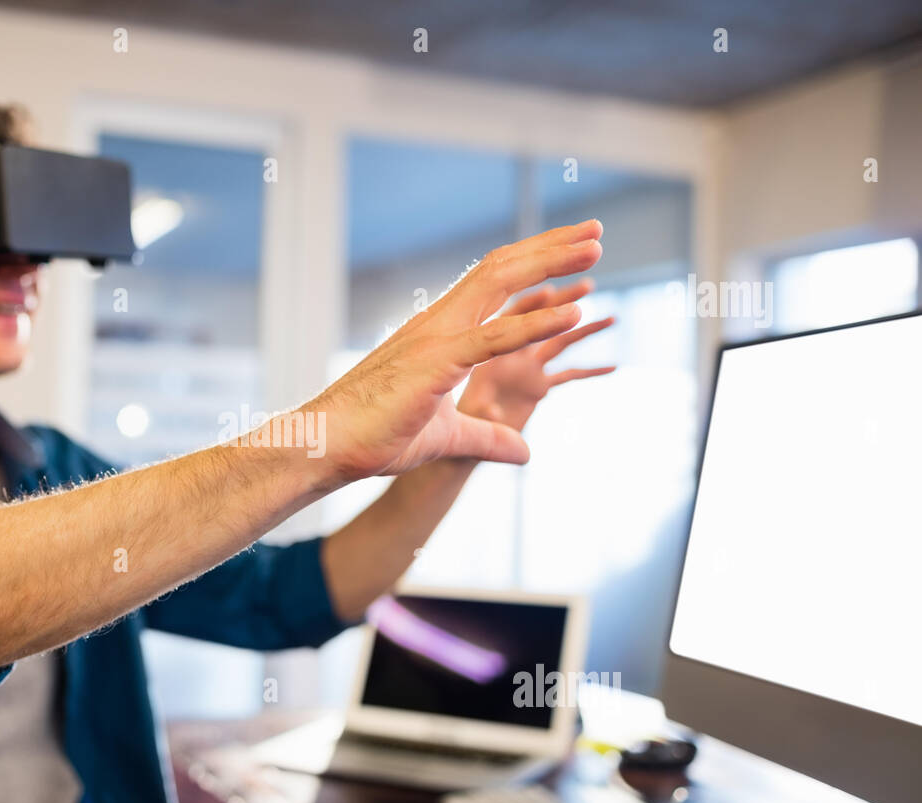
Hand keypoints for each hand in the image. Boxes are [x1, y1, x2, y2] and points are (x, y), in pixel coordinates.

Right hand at [302, 219, 602, 485]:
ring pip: (500, 284)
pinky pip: (493, 339)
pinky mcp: (435, 365)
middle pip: (502, 269)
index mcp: (438, 332)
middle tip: (595, 232)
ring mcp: (436, 338)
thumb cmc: (374, 437)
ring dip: (551, 265)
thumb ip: (489, 438)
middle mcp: (438, 323)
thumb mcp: (449, 437)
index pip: (492, 282)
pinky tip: (571, 312)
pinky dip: (534, 323)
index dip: (535, 262)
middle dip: (551, 248)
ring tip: (594, 249)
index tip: (572, 249)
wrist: (326, 446)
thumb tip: (525, 451)